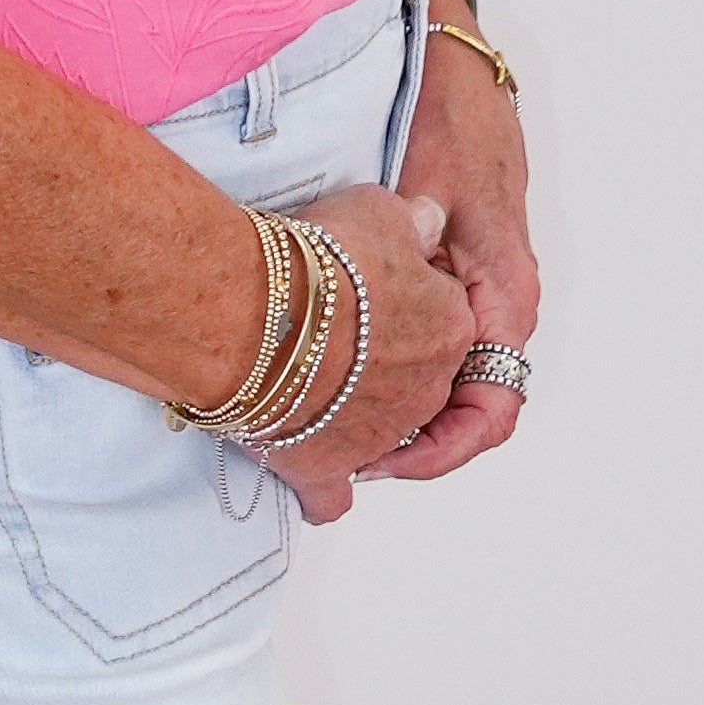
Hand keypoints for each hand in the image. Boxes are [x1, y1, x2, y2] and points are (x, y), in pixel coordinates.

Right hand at [259, 183, 475, 526]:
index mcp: (449, 327)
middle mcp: (425, 389)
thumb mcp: (379, 209)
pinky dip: (322, 484)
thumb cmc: (316, 260)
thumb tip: (427, 227)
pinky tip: (305, 462)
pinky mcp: (327, 468)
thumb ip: (412, 223)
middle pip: (413, 374)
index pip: (440, 311)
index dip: (401, 294)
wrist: (254, 314)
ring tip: (308, 380)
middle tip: (334, 330)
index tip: (366, 283)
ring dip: (351, 409)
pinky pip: (333, 495)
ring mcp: (379, 435)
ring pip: (379, 431)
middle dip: (381, 357)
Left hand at [362, 0, 539, 487]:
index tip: (380, 462)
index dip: (440, 450)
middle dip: (411, 439)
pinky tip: (347, 366)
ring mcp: (478, 282)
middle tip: (341, 455)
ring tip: (337, 421)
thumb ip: (416, 260)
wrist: (447, 55)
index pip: (492, 408)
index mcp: (504, 291)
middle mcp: (499, 297)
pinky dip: (401, 364)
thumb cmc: (442, 112)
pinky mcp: (454, 263)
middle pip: (470, 405)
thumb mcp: (425, 191)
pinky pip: (437, 337)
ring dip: (404, 406)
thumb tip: (399, 333)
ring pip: (453, 375)